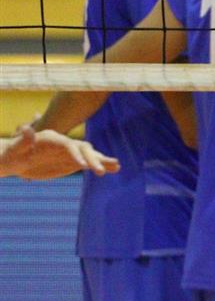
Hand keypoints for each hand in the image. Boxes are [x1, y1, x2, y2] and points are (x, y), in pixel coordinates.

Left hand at [1, 127, 118, 179]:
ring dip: (102, 160)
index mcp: (52, 139)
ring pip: (90, 155)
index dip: (76, 154)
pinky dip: (102, 165)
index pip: (68, 145)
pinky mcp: (73, 162)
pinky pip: (90, 163)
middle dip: (92, 159)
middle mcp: (65, 144)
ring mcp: (71, 153)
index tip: (82, 165)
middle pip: (83, 149)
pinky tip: (114, 169)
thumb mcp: (14, 149)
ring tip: (116, 166)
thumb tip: (27, 129)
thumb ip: (22, 140)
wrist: (15, 160)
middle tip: (98, 171)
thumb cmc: (12, 154)